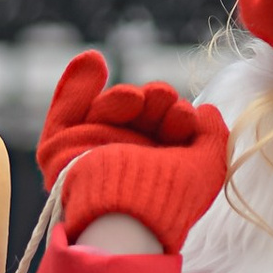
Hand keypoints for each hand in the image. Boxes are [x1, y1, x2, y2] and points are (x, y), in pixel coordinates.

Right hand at [37, 52, 230, 252]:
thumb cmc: (170, 196)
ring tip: (136, 99)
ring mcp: (90, 151)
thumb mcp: (206, 167)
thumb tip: (206, 109)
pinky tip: (93, 61)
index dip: (178, 116)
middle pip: (138, 114)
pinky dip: (75, 85)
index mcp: (156, 166)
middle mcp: (123, 158)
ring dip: (125, 96)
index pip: (165, 128)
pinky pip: (65, 111)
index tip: (186, 118)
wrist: (127, 212)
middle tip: (164, 100)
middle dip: (155, 101)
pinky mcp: (60, 148)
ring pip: (108, 108)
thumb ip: (212, 135)